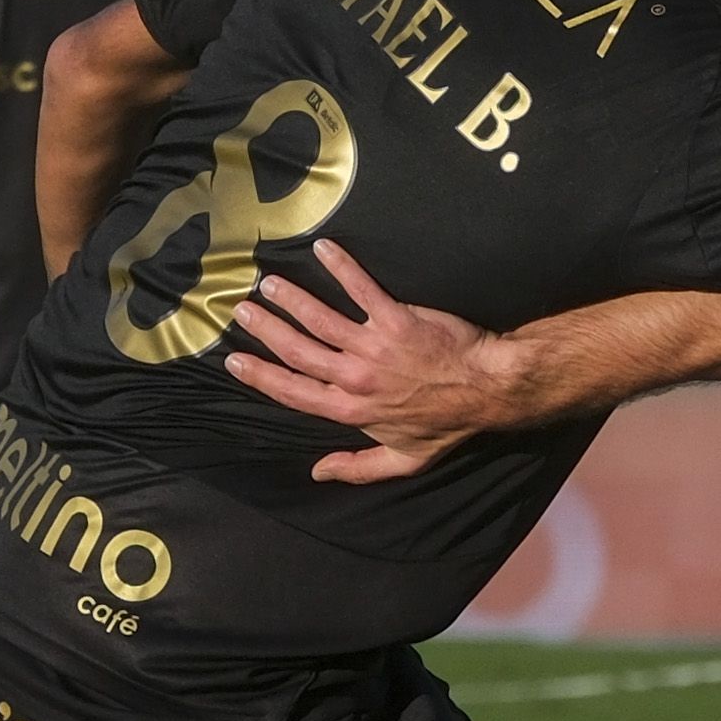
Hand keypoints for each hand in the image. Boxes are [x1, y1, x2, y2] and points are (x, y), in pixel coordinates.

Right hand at [223, 240, 523, 483]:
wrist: (485, 390)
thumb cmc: (446, 425)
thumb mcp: (402, 460)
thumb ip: (357, 467)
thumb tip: (318, 471)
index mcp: (350, 411)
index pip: (293, 392)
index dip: (260, 377)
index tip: (234, 361)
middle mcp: (355, 378)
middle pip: (297, 351)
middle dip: (265, 330)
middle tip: (242, 310)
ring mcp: (374, 347)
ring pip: (320, 319)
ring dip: (291, 298)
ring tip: (269, 282)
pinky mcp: (396, 319)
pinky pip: (362, 288)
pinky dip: (341, 266)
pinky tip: (323, 249)